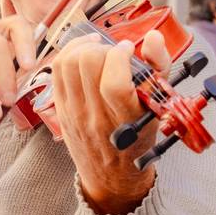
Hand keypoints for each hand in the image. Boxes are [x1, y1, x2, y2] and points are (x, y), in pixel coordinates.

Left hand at [51, 29, 170, 214]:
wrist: (112, 177)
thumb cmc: (138, 141)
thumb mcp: (157, 109)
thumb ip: (159, 69)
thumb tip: (153, 37)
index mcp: (125, 121)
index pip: (113, 82)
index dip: (120, 57)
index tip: (128, 51)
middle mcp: (95, 117)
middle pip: (87, 64)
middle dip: (103, 47)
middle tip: (113, 52)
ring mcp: (74, 113)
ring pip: (68, 63)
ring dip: (84, 47)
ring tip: (98, 48)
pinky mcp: (60, 108)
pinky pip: (56, 70)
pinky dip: (69, 53)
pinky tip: (83, 52)